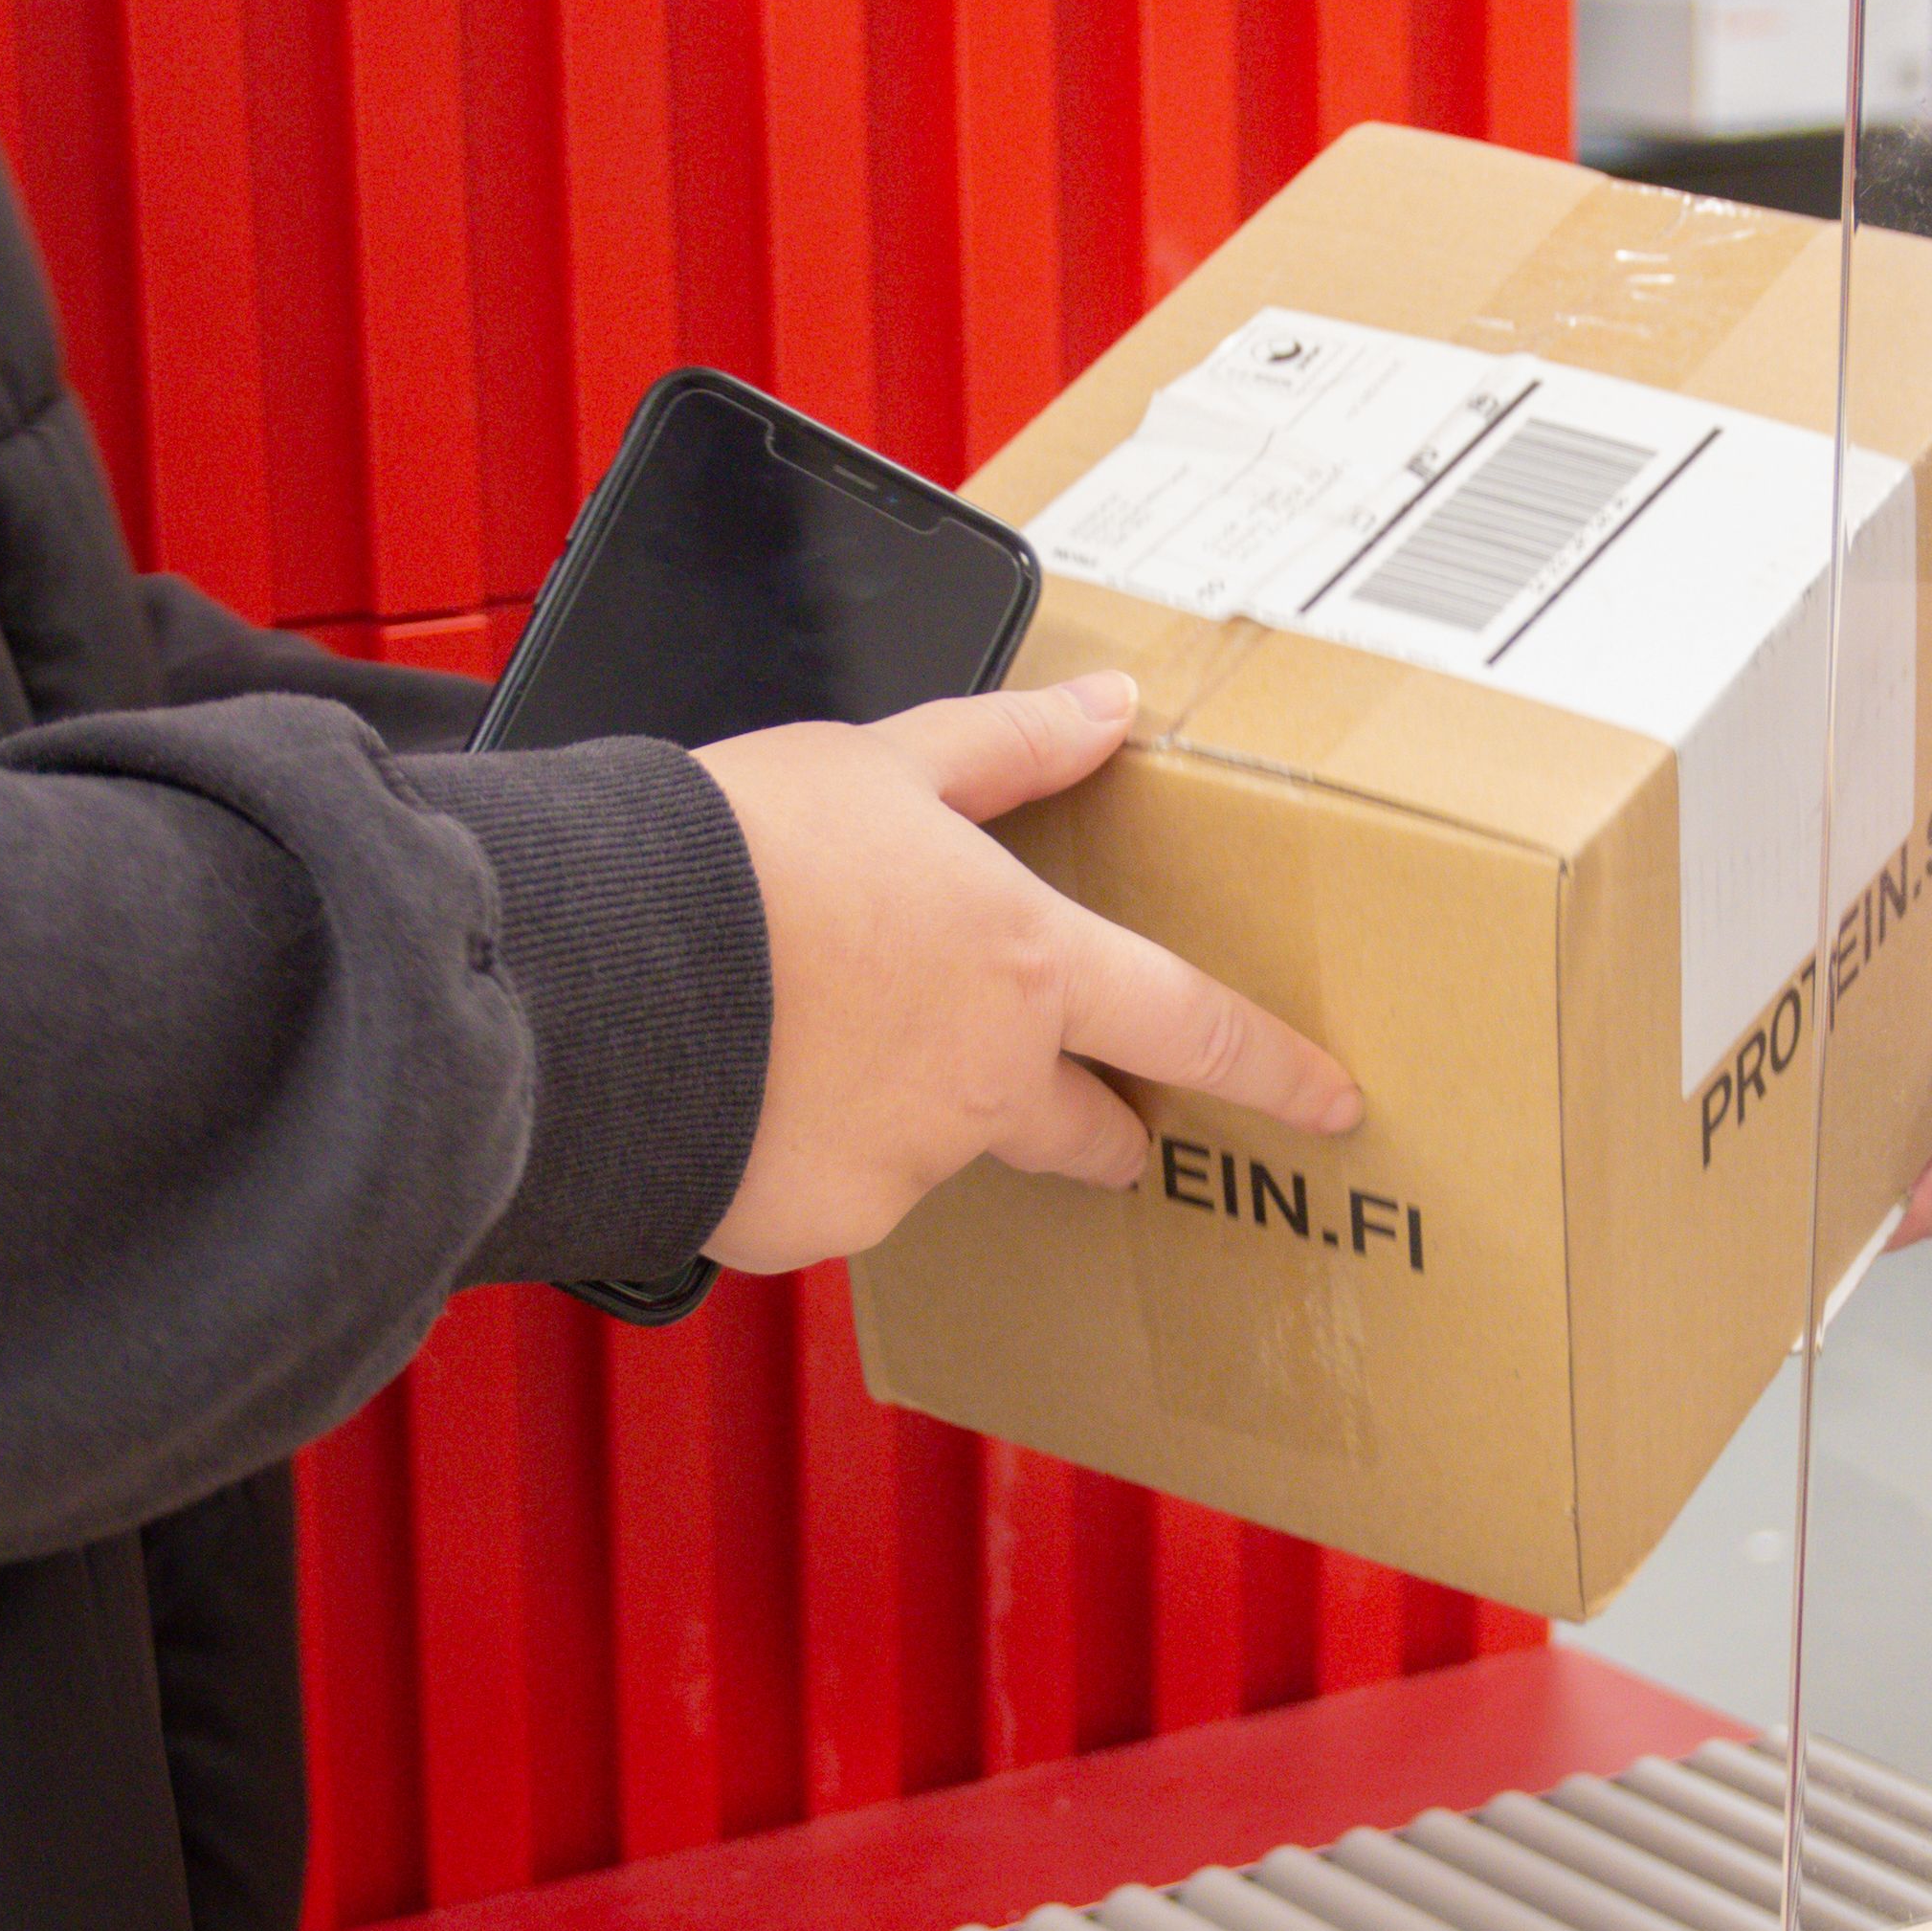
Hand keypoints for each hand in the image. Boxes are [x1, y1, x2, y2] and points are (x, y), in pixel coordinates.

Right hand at [694, 674, 1360, 1270]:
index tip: (1329, 1102)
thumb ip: (1008, 749)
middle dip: (1097, 1128)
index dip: (1273, 1066)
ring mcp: (905, 1168)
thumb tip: (1107, 704)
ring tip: (805, 1038)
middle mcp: (986, 1084)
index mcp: (1026, 966)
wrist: (603, 973)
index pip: (1191, 1025)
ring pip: (934, 1150)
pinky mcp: (816, 1225)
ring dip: (900, 1109)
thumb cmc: (739, 856)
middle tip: (1090, 1120)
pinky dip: (799, 1149)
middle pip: (1084, 1133)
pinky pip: (828, 1191)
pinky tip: (740, 1088)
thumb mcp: (882, 766)